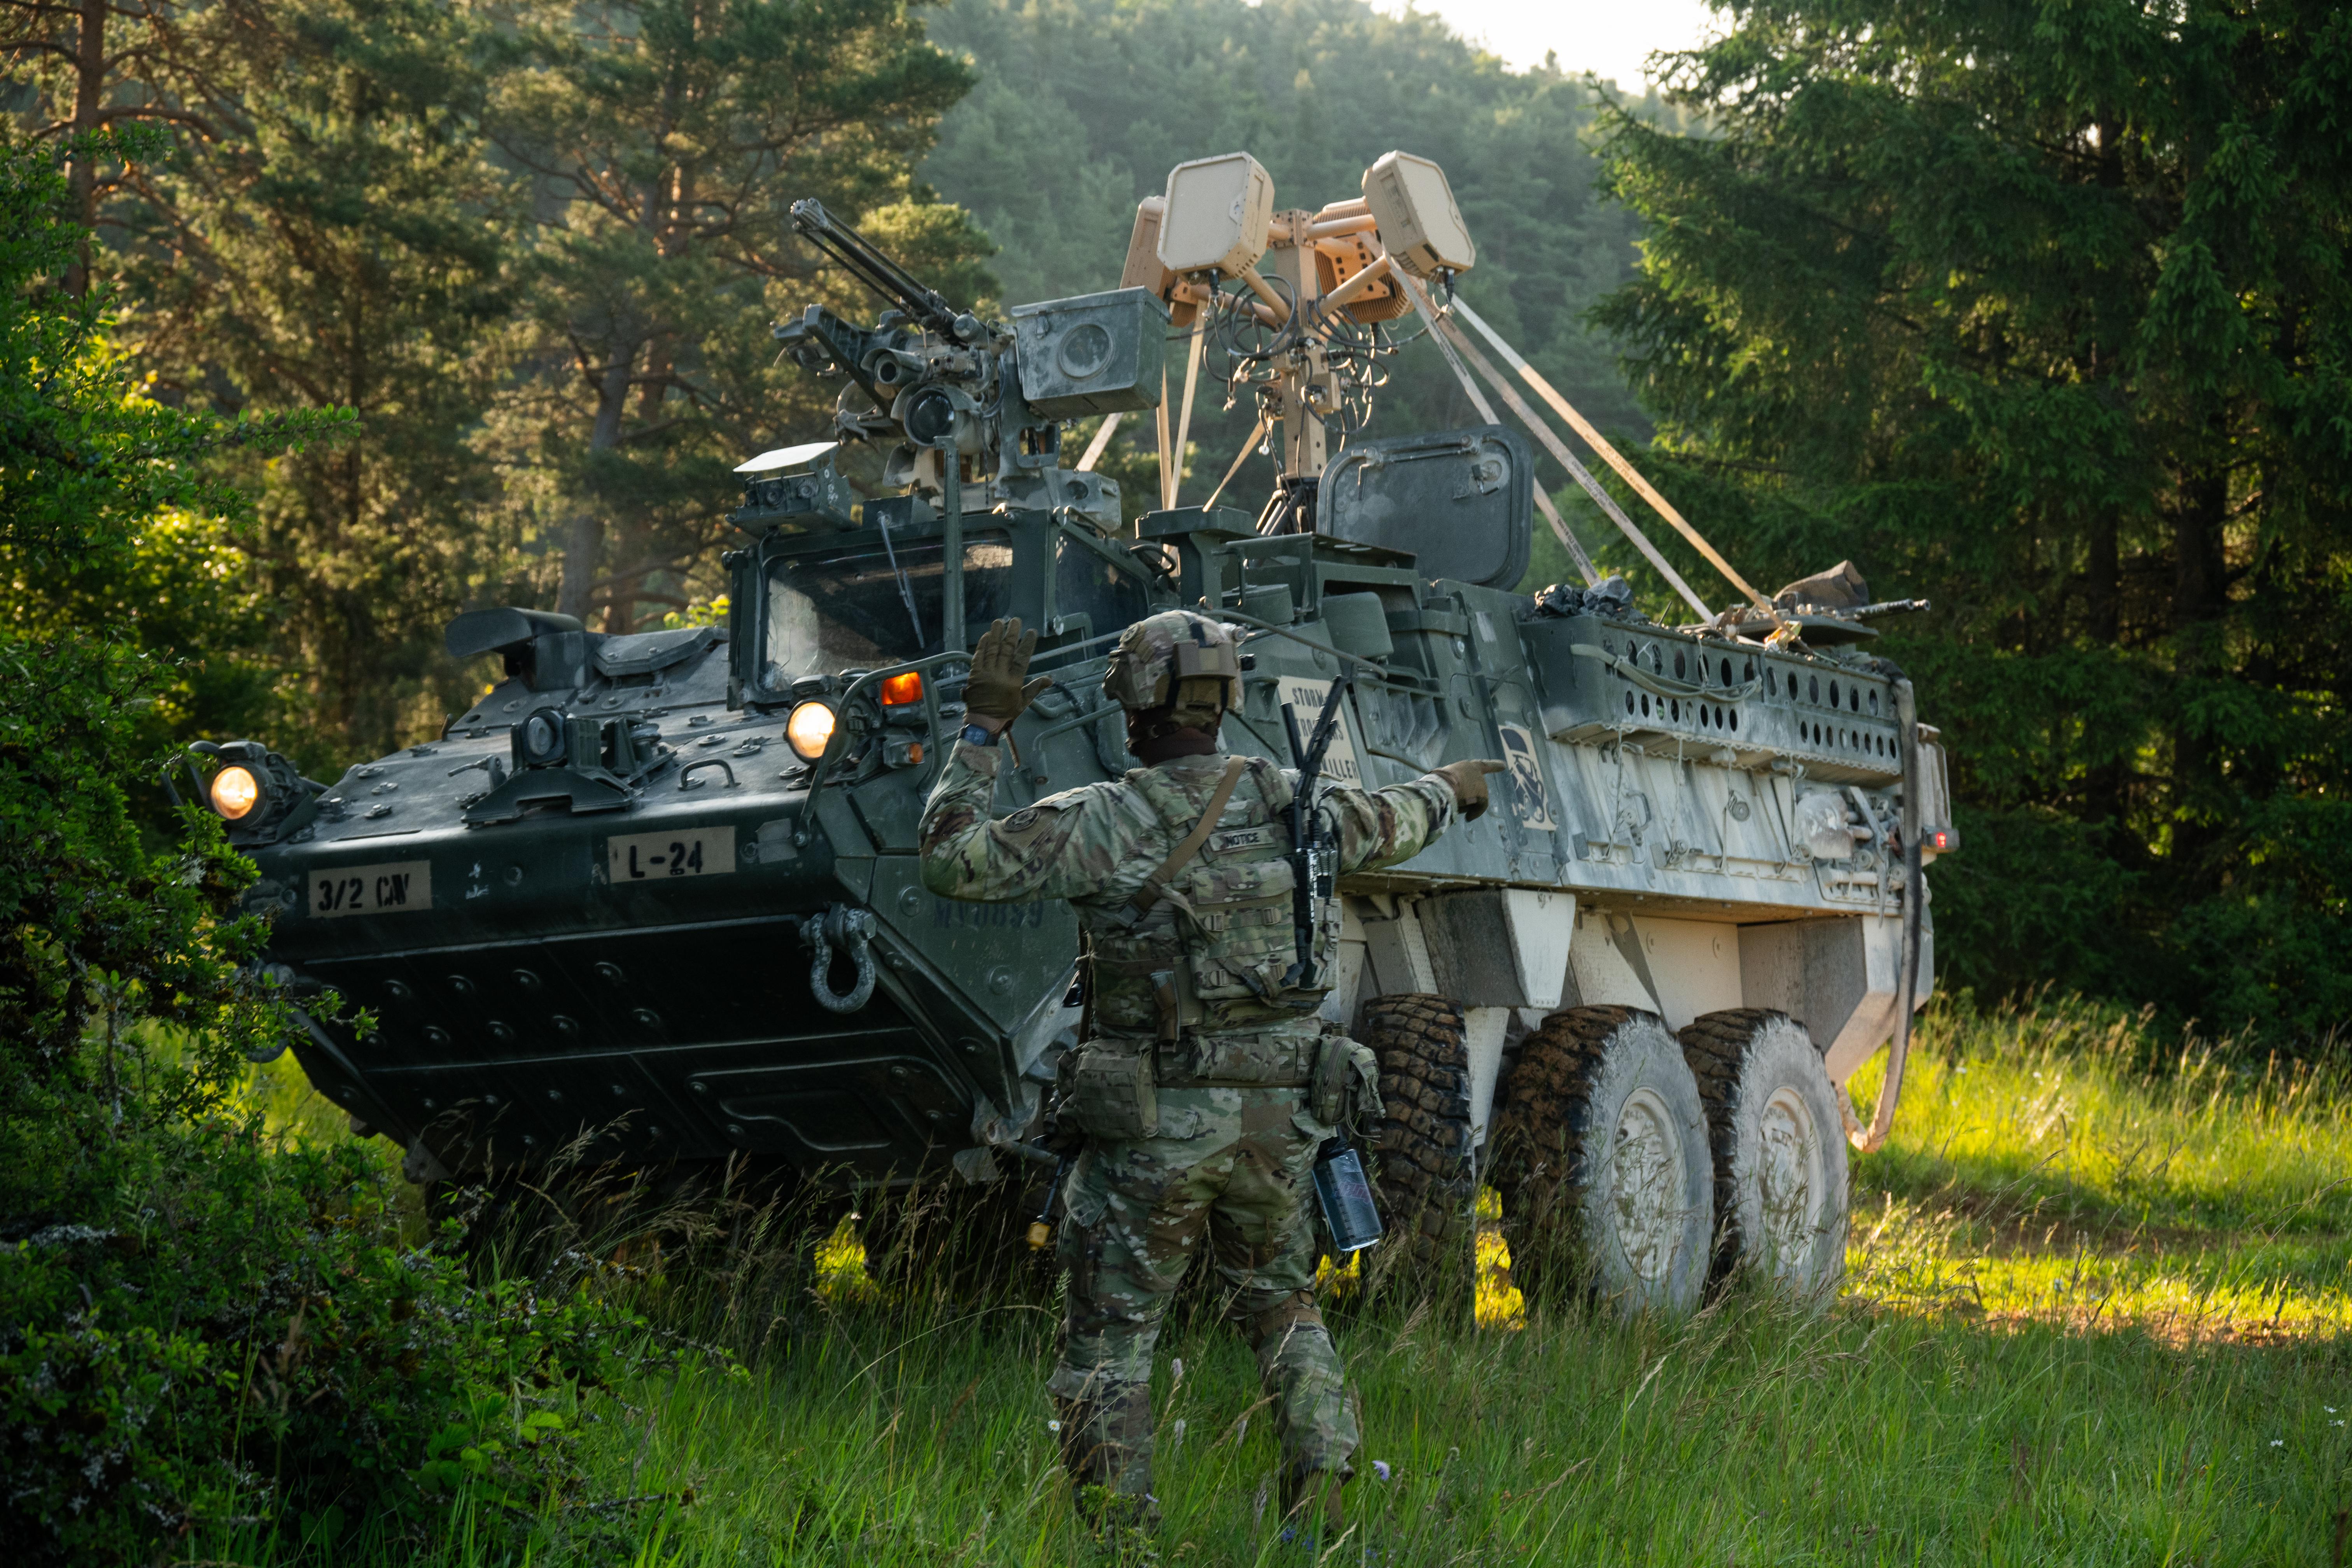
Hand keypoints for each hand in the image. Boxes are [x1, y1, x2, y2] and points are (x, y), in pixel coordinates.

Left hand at [966, 616, 1052, 730]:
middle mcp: (1000, 675)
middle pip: (1006, 650)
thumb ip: (1035, 688)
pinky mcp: (974, 675)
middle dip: (1011, 633)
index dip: (1027, 644)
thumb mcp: (1023, 702)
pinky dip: (982, 646)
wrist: (983, 721)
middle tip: (1015, 620)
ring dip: (996, 634)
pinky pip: (978, 657)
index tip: (1031, 632)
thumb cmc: (1005, 713)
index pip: (1022, 658)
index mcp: (1013, 682)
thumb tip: (1050, 679)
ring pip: (992, 650)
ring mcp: (986, 674)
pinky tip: (986, 636)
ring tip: (999, 621)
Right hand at [1433, 758, 1508, 820]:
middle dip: (1469, 796)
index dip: (1494, 766)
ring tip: (1455, 803)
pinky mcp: (1483, 795)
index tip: (1504, 766)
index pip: (1483, 765)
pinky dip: (1474, 813)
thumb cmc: (1439, 782)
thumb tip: (1459, 799)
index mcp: (1468, 766)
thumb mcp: (1447, 780)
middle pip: (1475, 789)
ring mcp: (1481, 783)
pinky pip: (1480, 807)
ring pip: (1476, 799)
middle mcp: (1477, 773)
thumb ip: (1456, 784)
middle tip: (1457, 800)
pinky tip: (1468, 818)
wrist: (1442, 786)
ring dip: (1466, 804)